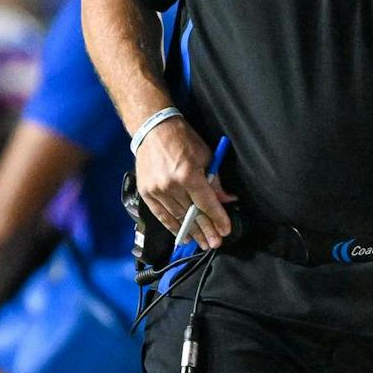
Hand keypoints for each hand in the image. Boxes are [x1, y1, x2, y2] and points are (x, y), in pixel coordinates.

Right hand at [135, 118, 235, 250]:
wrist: (153, 129)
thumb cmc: (182, 139)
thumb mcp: (205, 156)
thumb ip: (215, 181)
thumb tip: (226, 200)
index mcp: (188, 175)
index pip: (206, 203)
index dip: (218, 218)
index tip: (225, 230)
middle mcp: (171, 186)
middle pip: (192, 214)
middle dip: (206, 230)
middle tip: (215, 243)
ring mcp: (157, 190)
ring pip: (177, 217)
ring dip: (191, 231)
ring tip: (201, 242)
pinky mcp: (146, 193)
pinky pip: (161, 215)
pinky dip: (172, 227)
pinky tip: (182, 236)